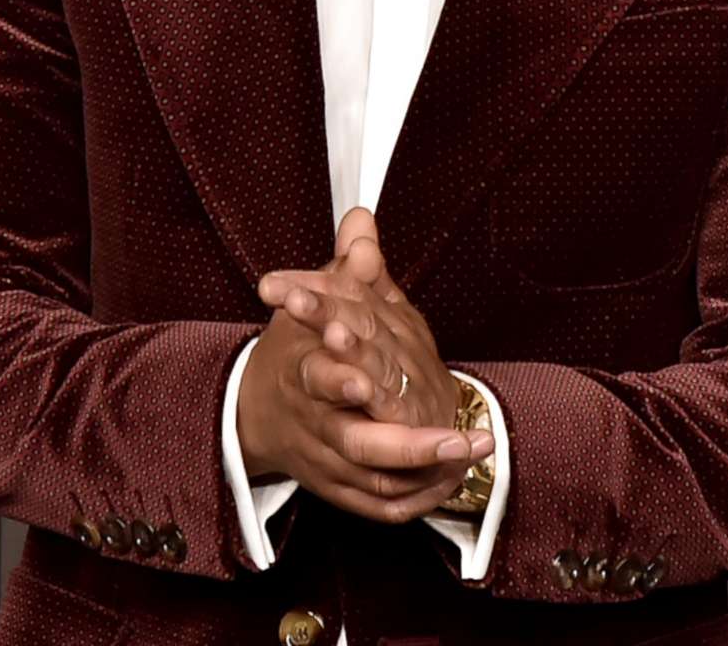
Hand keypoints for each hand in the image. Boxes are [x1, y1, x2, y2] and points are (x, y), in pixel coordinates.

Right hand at [234, 208, 492, 523]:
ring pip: (376, 480)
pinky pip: (379, 506)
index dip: (343, 381)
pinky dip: (415, 500)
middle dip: (411, 445)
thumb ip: (344, 268)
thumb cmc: (295, 350)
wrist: (255, 410)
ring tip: (472, 451)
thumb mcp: (312, 303)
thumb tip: (361, 222)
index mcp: (303, 375)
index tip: (370, 380)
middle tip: (460, 436)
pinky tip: (450, 481)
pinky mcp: (337, 489)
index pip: (320, 380)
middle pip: (358, 445)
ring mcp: (326, 462)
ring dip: (426, 473)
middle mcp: (314, 424)